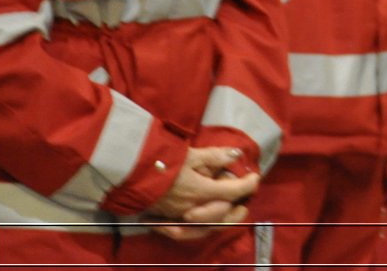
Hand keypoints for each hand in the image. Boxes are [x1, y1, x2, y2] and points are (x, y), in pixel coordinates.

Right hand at [144, 147, 258, 240]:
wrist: (130, 172)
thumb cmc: (162, 161)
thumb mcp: (192, 154)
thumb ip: (216, 156)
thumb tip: (236, 155)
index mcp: (200, 191)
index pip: (233, 191)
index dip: (249, 184)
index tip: (256, 177)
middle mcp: (191, 209)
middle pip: (223, 215)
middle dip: (238, 207)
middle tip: (246, 198)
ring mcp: (179, 217)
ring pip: (207, 227)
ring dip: (224, 220)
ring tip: (233, 210)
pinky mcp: (168, 220)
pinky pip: (189, 232)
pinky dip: (201, 229)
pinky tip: (208, 223)